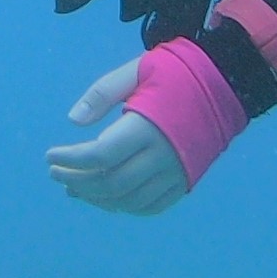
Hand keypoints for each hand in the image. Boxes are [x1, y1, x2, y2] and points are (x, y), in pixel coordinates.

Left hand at [46, 57, 192, 215]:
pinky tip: (106, 198)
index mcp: (147, 127)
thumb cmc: (177, 73)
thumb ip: (102, 93)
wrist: (227, 85)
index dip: (71, 160)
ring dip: (96, 198)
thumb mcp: (137, 70)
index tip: (49, 157)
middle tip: (56, 174)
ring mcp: (176, 173)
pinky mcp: (185, 182)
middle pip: (111, 183)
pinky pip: (151, 206)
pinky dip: (124, 206)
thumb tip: (73, 121)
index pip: (101, 155)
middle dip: (77, 181)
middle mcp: (162, 156)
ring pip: (128, 200)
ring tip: (74, 188)